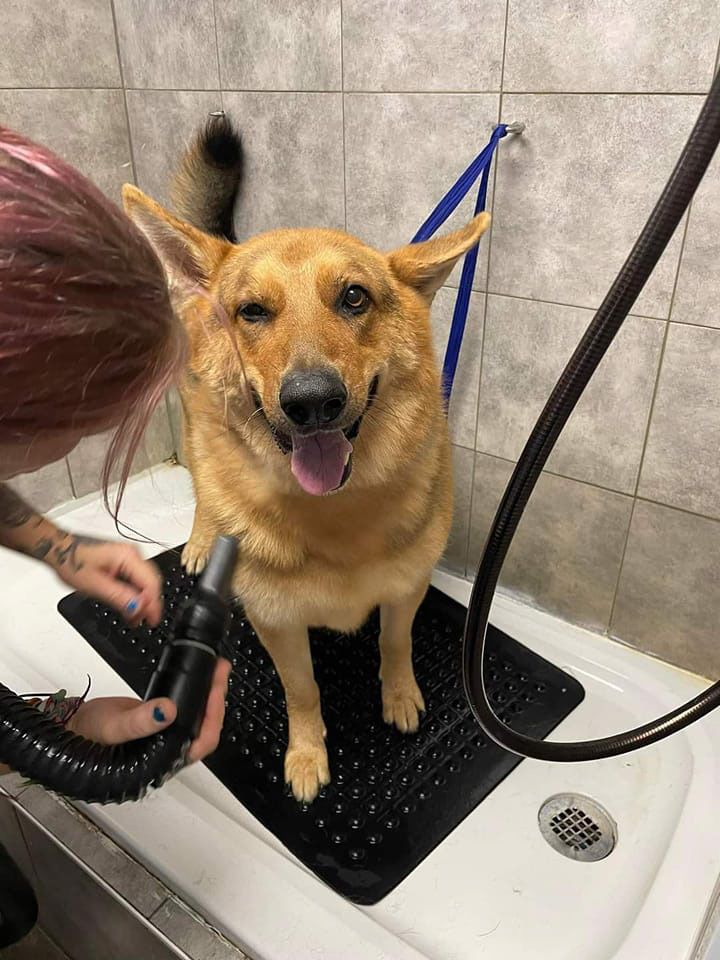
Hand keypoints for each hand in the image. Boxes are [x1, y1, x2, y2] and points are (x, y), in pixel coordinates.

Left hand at [48, 532, 162, 626]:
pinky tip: (129, 603)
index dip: (153, 604)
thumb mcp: (95, 586)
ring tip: (133, 617)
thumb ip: (119, 598)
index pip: (151, 583)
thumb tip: (138, 608)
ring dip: (142, 599)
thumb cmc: (71, 561)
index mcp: (128, 556)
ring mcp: (128, 555)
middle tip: (142, 621)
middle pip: (151, 582)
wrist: (58, 549)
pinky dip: (135, 592)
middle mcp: (132, 553)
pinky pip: (136, 577)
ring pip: (144, 581)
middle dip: (148, 603)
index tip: (151, 620)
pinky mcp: (122, 560)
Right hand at [66, 659, 230, 763]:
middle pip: (205, 728)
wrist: (70, 729)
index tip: (214, 691)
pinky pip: (186, 709)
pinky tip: (200, 679)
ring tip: (216, 670)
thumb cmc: (86, 738)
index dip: (212, 718)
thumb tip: (168, 711)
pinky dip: (196, 694)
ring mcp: (166, 736)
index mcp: (163, 760)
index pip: (201, 743)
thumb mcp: (113, 728)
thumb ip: (140, 723)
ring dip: (209, 695)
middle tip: (220, 671)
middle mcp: (169, 751)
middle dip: (216, 700)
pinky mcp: (161, 722)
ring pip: (198, 718)